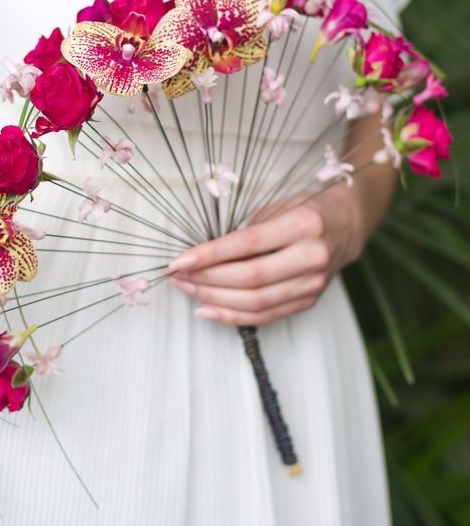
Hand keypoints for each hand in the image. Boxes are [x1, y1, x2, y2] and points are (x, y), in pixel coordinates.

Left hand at [166, 184, 364, 325]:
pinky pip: (264, 316)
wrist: (346, 227)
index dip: (209, 255)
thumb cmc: (305, 212)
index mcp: (304, 225)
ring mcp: (313, 284)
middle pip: (250, 279)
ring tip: (188, 289)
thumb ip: (246, 232)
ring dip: (214, 298)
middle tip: (179, 275)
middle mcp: (312, 257)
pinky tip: (207, 308)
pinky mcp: (308, 301)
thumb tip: (201, 255)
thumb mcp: (277, 208)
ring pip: (255, 303)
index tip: (180, 260)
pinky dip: (232, 316)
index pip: (248, 245)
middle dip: (207, 279)